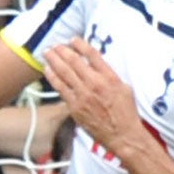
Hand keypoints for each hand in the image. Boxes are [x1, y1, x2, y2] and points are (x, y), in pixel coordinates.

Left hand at [44, 39, 145, 158]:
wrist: (122, 135)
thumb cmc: (125, 112)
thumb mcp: (124, 88)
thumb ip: (109, 75)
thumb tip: (97, 65)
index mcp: (109, 77)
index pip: (92, 54)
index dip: (80, 44)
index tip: (73, 39)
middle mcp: (95, 83)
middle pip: (74, 61)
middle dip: (62, 50)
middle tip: (55, 44)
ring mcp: (83, 95)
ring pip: (64, 72)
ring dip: (54, 60)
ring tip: (47, 52)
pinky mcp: (75, 106)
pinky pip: (60, 88)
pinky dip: (53, 77)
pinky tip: (47, 70)